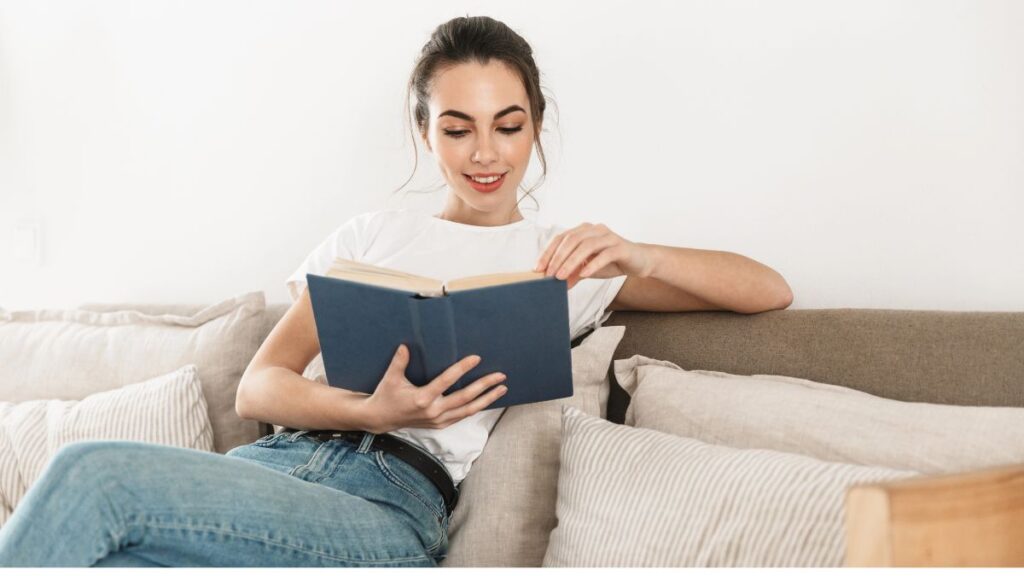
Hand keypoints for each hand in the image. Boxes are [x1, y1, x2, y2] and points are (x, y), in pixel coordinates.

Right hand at [361, 344, 507, 433]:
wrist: (381, 419)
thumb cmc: (386, 395)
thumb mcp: (390, 378)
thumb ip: (399, 362)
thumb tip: (405, 345)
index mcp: (422, 398)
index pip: (447, 381)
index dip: (462, 368)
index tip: (476, 358)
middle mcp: (434, 411)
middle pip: (465, 398)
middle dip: (484, 386)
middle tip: (500, 376)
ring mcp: (439, 420)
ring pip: (468, 410)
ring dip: (487, 399)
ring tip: (502, 388)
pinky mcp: (440, 424)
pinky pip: (463, 416)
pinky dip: (476, 408)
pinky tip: (487, 399)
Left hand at [534, 222, 652, 289]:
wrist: (639, 262)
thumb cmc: (611, 262)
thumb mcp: (587, 268)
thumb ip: (572, 272)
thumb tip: (554, 283)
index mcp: (584, 230)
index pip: (561, 238)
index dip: (548, 252)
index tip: (538, 268)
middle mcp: (595, 229)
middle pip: (571, 240)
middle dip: (558, 258)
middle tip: (549, 274)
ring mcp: (609, 236)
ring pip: (586, 246)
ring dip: (571, 262)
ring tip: (561, 276)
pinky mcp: (621, 247)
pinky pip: (604, 254)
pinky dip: (593, 264)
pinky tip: (584, 274)